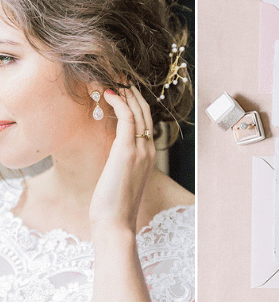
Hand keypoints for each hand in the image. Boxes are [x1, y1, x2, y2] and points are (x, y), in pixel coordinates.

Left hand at [89, 85, 155, 237]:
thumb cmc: (113, 206)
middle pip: (145, 110)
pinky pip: (127, 117)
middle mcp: (148, 149)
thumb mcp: (121, 178)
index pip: (146, 120)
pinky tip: (107, 94)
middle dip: (133, 91)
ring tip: (114, 80)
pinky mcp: (127, 150)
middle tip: (120, 77)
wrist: (115, 224)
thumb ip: (122, 161)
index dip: (136, 102)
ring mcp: (140, 149)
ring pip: (137, 110)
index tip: (124, 89)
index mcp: (149, 156)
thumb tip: (112, 150)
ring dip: (125, 92)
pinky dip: (118, 102)